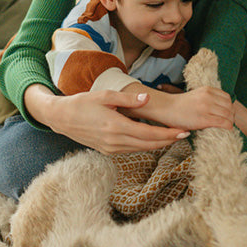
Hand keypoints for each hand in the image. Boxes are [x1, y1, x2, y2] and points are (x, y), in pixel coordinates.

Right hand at [24, 84, 186, 154]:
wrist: (61, 118)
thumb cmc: (83, 103)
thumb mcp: (105, 96)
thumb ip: (128, 99)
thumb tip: (147, 99)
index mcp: (116, 127)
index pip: (149, 134)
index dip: (168, 134)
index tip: (182, 131)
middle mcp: (115, 141)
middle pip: (149, 145)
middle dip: (168, 140)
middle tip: (185, 134)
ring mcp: (111, 148)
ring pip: (141, 149)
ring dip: (158, 144)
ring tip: (173, 136)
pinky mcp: (108, 151)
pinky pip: (132, 149)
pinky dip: (145, 145)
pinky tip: (154, 138)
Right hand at [168, 86, 233, 130]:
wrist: (166, 108)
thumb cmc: (180, 105)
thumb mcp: (196, 95)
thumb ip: (208, 98)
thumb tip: (220, 107)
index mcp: (207, 90)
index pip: (227, 98)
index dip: (229, 106)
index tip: (227, 113)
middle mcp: (208, 97)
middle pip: (229, 106)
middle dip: (231, 115)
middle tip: (229, 121)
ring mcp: (206, 107)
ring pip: (228, 115)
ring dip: (230, 121)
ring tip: (227, 126)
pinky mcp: (204, 119)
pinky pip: (223, 122)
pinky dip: (228, 126)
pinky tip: (227, 129)